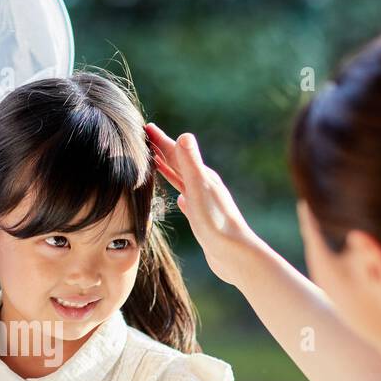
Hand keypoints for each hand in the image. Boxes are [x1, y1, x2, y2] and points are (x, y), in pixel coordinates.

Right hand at [146, 121, 266, 288]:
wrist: (234, 254)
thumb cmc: (216, 223)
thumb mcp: (200, 189)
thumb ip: (191, 163)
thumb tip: (183, 135)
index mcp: (202, 176)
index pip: (177, 153)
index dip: (160, 140)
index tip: (146, 127)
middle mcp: (204, 186)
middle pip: (179, 164)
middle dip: (163, 152)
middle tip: (147, 140)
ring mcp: (205, 203)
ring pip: (183, 181)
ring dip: (170, 171)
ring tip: (158, 165)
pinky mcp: (204, 220)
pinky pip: (189, 202)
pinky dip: (181, 195)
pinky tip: (181, 200)